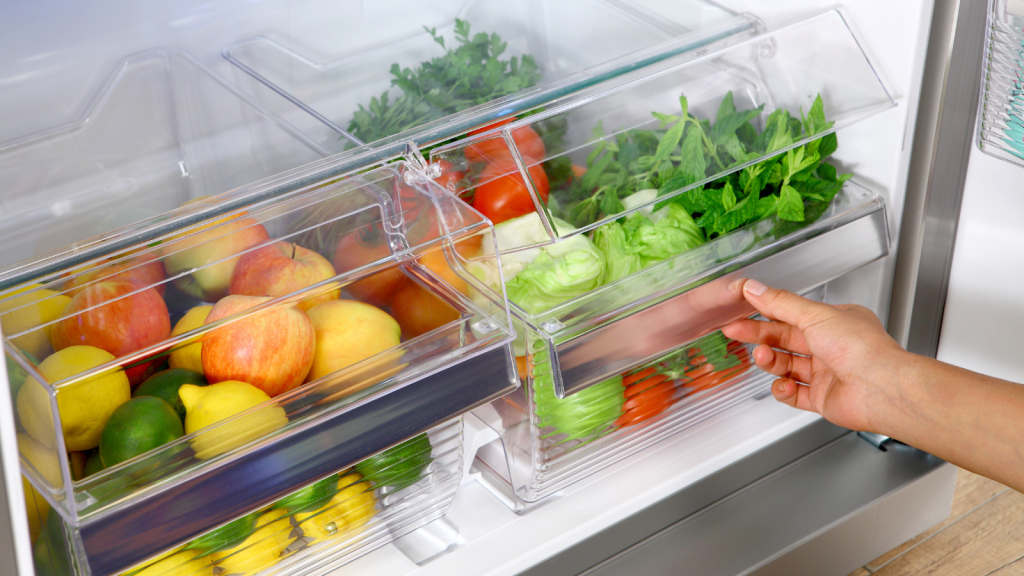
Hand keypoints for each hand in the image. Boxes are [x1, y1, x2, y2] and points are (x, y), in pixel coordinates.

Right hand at [721, 279, 908, 432]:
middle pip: (785, 340)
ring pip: (786, 366)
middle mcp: (832, 347)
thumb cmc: (862, 349)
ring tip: (762, 357)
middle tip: (734, 332)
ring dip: (770, 362)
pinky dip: (784, 391)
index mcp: (835, 322)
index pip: (792, 315)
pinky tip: (784, 385)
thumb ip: (780, 303)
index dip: (765, 312)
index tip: (742, 310)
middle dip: (759, 336)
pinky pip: (793, 394)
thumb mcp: (814, 315)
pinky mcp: (822, 398)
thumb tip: (755, 289)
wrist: (880, 389)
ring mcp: (827, 374)